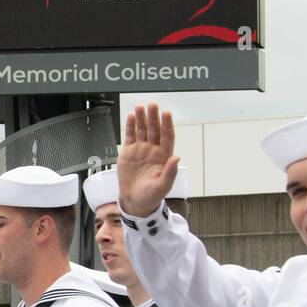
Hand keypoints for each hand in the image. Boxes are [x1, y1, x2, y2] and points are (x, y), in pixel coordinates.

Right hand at [116, 103, 180, 217]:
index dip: (167, 125)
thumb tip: (177, 158)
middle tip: (152, 105)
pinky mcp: (129, 152)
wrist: (135, 201)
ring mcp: (141, 149)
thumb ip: (170, 172)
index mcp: (164, 156)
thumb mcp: (163, 186)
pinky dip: (130, 126)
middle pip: (154, 129)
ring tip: (140, 107)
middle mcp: (153, 150)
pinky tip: (131, 116)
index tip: (166, 114)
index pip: (167, 136)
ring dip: (142, 118)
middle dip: (153, 117)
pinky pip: (130, 136)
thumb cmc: (151, 195)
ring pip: (142, 130)